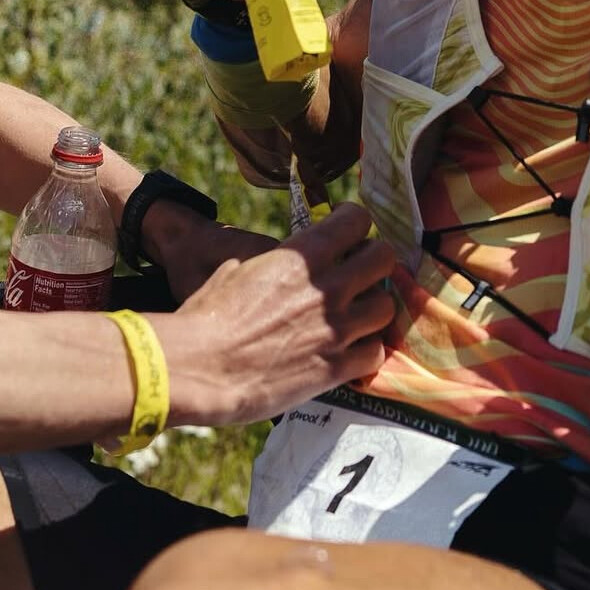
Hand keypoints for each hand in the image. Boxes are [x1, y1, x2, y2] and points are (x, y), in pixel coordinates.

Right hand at [160, 203, 393, 426]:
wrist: (202, 369)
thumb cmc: (208, 317)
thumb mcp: (235, 269)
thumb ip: (270, 262)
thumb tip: (274, 263)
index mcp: (301, 256)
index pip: (356, 220)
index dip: (354, 223)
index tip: (347, 233)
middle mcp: (328, 288)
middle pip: (384, 258)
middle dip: (374, 261)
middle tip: (360, 272)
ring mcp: (336, 329)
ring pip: (387, 307)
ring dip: (374, 307)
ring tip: (358, 313)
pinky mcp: (336, 369)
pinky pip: (375, 354)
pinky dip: (366, 351)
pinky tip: (351, 351)